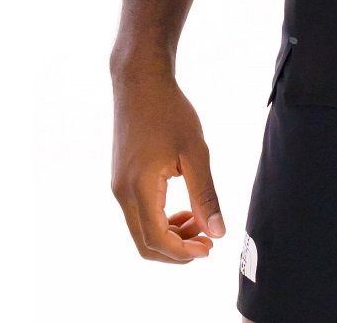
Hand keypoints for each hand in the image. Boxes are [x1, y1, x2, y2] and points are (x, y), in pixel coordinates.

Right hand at [110, 68, 226, 263]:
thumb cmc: (170, 112)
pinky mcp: (121, 180)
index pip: (156, 239)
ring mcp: (119, 187)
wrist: (140, 83)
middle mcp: (122, 192)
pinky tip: (184, 209)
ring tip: (200, 221)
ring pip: (141, 231)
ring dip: (171, 235)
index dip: (184, 253)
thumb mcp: (195, 153)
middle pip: (145, 243)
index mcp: (139, 187)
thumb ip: (205, 195)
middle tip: (207, 240)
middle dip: (177, 249)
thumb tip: (217, 232)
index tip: (210, 248)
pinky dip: (161, 220)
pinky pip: (139, 214)